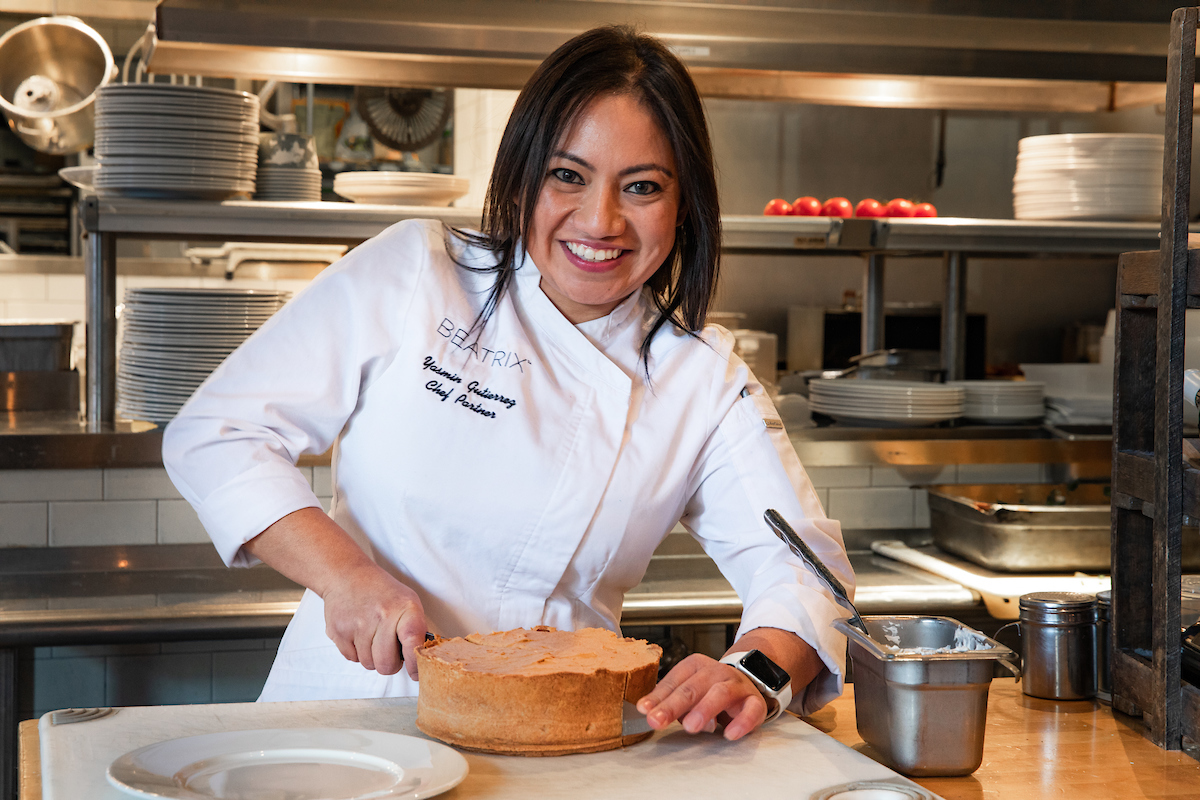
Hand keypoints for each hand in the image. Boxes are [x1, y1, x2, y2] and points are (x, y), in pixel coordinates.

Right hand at [320, 562, 427, 678]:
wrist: (347, 575)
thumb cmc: (382, 591)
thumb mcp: (408, 602)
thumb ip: (416, 630)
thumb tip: (422, 660)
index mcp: (405, 609)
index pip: (413, 644)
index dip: (415, 664)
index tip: (416, 673)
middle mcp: (382, 616)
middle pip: (387, 665)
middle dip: (389, 662)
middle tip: (388, 649)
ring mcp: (358, 624)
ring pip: (369, 664)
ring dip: (371, 656)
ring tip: (371, 635)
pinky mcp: (339, 631)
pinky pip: (352, 659)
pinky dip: (356, 652)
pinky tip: (358, 633)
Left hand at [635, 653, 768, 740]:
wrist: (746, 681)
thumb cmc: (710, 690)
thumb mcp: (689, 691)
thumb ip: (671, 702)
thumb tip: (650, 714)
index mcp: (695, 666)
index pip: (674, 681)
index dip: (658, 696)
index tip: (644, 710)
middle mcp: (715, 671)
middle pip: (692, 687)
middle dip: (673, 705)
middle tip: (657, 720)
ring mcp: (736, 685)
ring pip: (721, 693)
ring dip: (704, 709)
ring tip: (690, 727)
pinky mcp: (755, 701)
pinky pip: (751, 710)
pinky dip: (741, 722)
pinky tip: (729, 734)